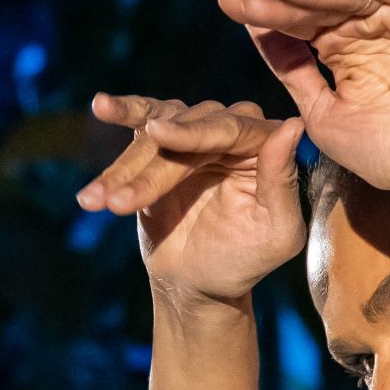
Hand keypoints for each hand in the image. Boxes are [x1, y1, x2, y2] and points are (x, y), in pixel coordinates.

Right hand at [75, 94, 304, 305]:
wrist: (199, 284)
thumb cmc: (243, 263)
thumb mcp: (275, 233)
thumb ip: (282, 182)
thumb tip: (293, 126)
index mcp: (266, 148)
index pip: (232, 129)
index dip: (192, 133)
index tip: (156, 134)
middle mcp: (233, 131)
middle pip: (187, 133)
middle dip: (150, 169)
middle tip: (117, 200)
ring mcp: (196, 133)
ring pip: (156, 135)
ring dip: (124, 169)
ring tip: (96, 202)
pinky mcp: (163, 140)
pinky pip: (142, 120)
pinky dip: (121, 112)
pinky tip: (100, 105)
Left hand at [216, 0, 389, 216]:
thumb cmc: (389, 151)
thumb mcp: (322, 113)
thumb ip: (294, 74)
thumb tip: (258, 35)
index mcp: (345, 51)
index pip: (297, 26)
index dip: (262, 15)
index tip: (225, 2)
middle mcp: (368, 28)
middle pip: (314, 6)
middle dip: (275, 0)